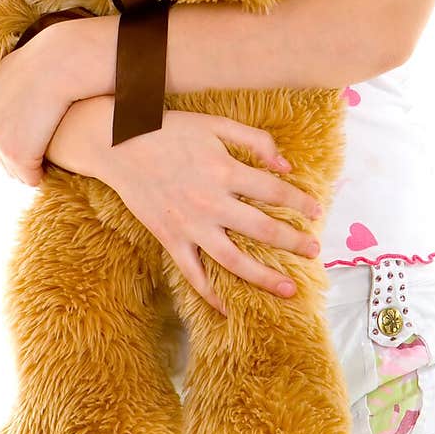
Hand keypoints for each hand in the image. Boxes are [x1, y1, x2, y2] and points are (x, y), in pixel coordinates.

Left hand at [0, 15, 117, 185]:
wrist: (57, 62)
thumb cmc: (45, 62)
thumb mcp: (14, 70)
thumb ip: (7, 85)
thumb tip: (12, 87)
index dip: (17, 140)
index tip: (36, 138)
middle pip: (0, 157)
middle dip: (20, 157)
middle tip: (42, 154)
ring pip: (15, 170)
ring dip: (30, 166)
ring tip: (50, 159)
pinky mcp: (16, 154)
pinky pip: (30, 177)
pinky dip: (41, 174)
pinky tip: (55, 166)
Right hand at [100, 108, 324, 313]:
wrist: (117, 144)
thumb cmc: (169, 129)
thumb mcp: (214, 123)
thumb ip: (254, 140)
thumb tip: (286, 166)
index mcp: (225, 170)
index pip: (275, 191)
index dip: (300, 202)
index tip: (317, 211)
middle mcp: (212, 203)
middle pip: (263, 229)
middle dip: (294, 242)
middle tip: (315, 251)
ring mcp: (190, 226)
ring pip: (234, 261)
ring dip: (265, 277)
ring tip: (289, 289)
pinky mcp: (170, 239)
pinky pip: (194, 275)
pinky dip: (211, 296)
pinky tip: (229, 310)